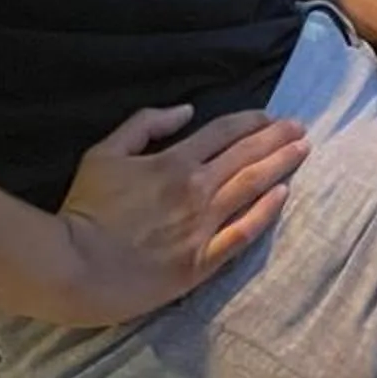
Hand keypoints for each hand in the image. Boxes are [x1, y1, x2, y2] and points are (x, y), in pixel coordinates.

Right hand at [54, 103, 307, 323]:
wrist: (73, 268)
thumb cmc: (85, 210)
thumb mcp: (104, 154)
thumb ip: (145, 125)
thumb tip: (185, 109)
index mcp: (174, 161)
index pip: (224, 132)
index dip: (251, 121)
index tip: (269, 117)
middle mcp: (195, 189)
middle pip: (246, 155)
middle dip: (277, 138)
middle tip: (301, 128)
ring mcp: (202, 226)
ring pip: (252, 187)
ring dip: (280, 165)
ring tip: (302, 151)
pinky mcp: (201, 261)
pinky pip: (243, 233)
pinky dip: (266, 212)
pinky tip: (283, 195)